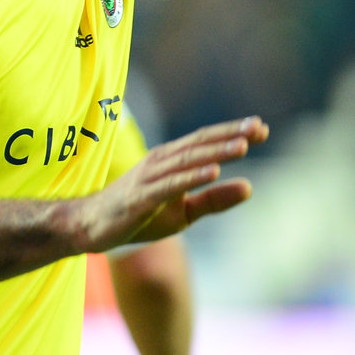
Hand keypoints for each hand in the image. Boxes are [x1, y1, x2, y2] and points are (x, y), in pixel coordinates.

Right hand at [70, 117, 267, 252]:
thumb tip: (250, 187)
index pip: (205, 142)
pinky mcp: (141, 197)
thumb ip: (215, 199)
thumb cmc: (140, 215)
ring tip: (243, 147)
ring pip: (188, 160)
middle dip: (230, 135)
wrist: (93, 226)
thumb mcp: (185, 212)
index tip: (261, 128)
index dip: (232, 133)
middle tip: (259, 128)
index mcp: (171, 161)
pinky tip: (213, 172)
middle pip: (199, 144)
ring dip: (216, 152)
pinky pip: (171, 184)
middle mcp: (160, 161)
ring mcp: (149, 177)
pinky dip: (192, 176)